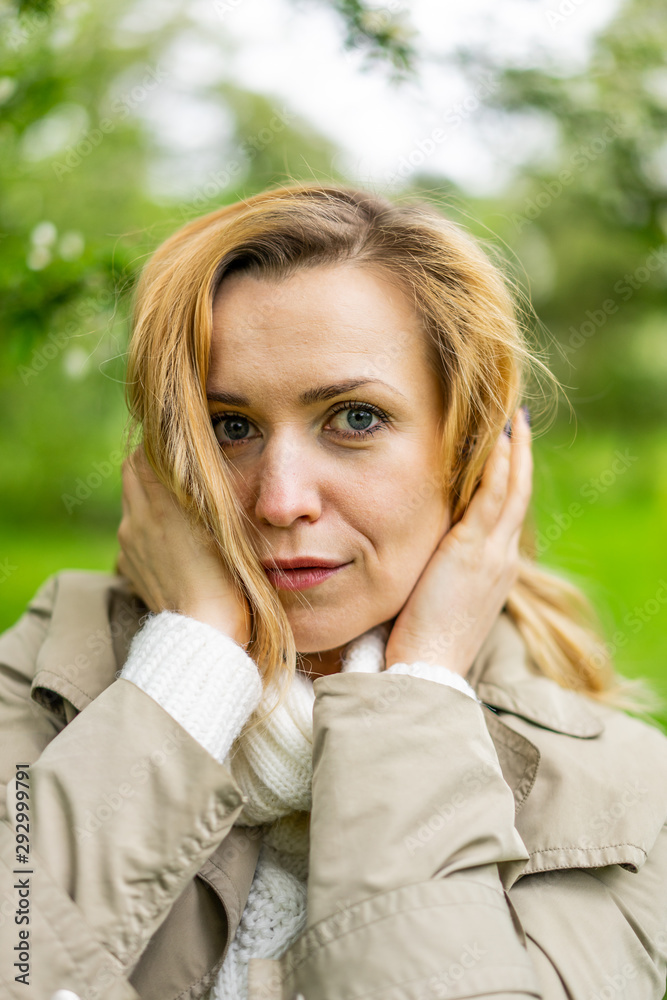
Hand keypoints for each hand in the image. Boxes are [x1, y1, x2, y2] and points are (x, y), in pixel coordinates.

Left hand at [116, 444, 250, 644]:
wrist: (203, 631)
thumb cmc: (224, 577)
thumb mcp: (220, 522)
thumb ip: (199, 485)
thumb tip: (186, 453)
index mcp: (159, 505)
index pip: (143, 454)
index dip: (159, 445)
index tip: (179, 445)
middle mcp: (135, 520)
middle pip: (131, 473)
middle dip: (149, 464)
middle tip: (176, 467)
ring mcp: (128, 545)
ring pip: (131, 504)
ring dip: (148, 497)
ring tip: (178, 506)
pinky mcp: (129, 567)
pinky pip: (131, 534)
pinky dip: (146, 528)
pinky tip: (172, 541)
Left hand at [383, 407, 531, 674]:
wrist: (426, 671)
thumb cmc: (422, 643)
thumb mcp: (439, 600)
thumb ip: (440, 572)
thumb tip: (425, 556)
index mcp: (496, 571)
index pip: (508, 515)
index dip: (511, 480)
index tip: (507, 452)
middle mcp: (502, 559)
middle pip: (519, 495)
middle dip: (520, 456)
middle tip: (518, 421)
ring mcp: (492, 555)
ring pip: (512, 490)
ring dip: (513, 451)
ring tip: (512, 419)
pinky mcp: (472, 551)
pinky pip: (492, 498)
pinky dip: (497, 467)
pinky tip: (495, 441)